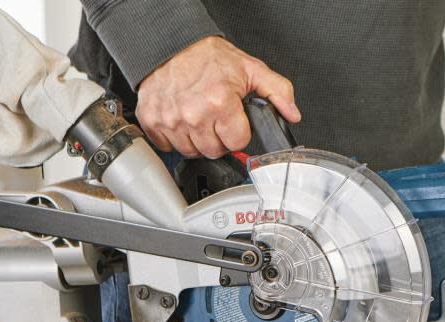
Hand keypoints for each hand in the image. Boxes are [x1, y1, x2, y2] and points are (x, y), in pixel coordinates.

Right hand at [136, 36, 300, 157]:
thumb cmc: (207, 57)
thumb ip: (277, 91)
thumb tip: (292, 113)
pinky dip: (175, 137)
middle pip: (214, 151)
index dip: (239, 133)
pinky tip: (180, 120)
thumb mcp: (250, 69)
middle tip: (216, 119)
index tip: (233, 122)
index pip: (237, 143)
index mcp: (220, 103)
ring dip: (197, 140)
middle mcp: (194, 114)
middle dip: (219, 138)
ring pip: (191, 152)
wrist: (172, 45)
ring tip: (199, 119)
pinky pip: (167, 146)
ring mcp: (171, 120)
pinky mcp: (152, 121)